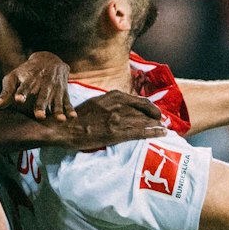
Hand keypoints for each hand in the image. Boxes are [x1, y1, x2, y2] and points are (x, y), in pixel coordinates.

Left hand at [0, 51, 74, 119]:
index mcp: (29, 80)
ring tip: (60, 120)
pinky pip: (67, 101)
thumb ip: (6, 93)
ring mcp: (54, 88)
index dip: (21, 93)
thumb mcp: (14, 78)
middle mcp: (42, 84)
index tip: (18, 100)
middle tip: (39, 116)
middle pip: (42, 96)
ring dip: (58, 110)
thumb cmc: (26, 73)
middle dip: (41, 105)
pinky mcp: (63, 92)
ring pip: (56, 100)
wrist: (49, 59)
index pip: (24, 86)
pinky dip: (70, 109)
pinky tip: (73, 117)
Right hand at [50, 91, 164, 150]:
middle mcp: (118, 104)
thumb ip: (109, 104)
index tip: (155, 113)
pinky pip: (140, 131)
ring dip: (157, 125)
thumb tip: (118, 109)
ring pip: (144, 120)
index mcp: (113, 96)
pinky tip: (162, 133)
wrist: (64, 128)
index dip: (150, 107)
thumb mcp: (95, 103)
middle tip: (162, 122)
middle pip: (145, 109)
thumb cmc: (77, 118)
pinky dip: (153, 132)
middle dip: (156, 116)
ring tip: (164, 129)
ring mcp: (118, 118)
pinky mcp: (116, 132)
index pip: (138, 100)